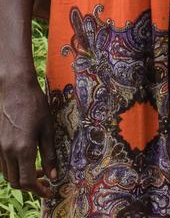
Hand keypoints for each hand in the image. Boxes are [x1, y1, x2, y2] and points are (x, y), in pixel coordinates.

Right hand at [0, 77, 56, 197]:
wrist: (15, 89)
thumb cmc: (35, 106)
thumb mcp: (48, 129)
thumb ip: (50, 154)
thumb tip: (54, 175)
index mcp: (23, 149)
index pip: (28, 181)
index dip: (39, 190)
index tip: (49, 191)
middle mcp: (7, 152)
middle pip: (16, 182)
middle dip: (31, 186)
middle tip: (45, 180)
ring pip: (7, 175)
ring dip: (21, 178)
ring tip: (37, 170)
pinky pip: (2, 165)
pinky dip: (13, 169)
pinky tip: (25, 160)